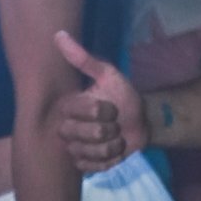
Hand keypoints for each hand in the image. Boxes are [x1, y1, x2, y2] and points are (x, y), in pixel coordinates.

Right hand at [53, 31, 147, 173]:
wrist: (141, 121)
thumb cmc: (122, 96)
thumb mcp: (108, 74)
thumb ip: (83, 58)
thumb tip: (59, 33)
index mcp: (68, 106)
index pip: (76, 112)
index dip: (99, 111)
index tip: (112, 107)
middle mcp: (66, 128)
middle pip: (80, 137)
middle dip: (105, 131)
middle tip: (115, 124)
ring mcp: (74, 149)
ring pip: (87, 154)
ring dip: (110, 146)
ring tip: (117, 136)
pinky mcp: (85, 166)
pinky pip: (93, 167)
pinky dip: (110, 160)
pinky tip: (115, 150)